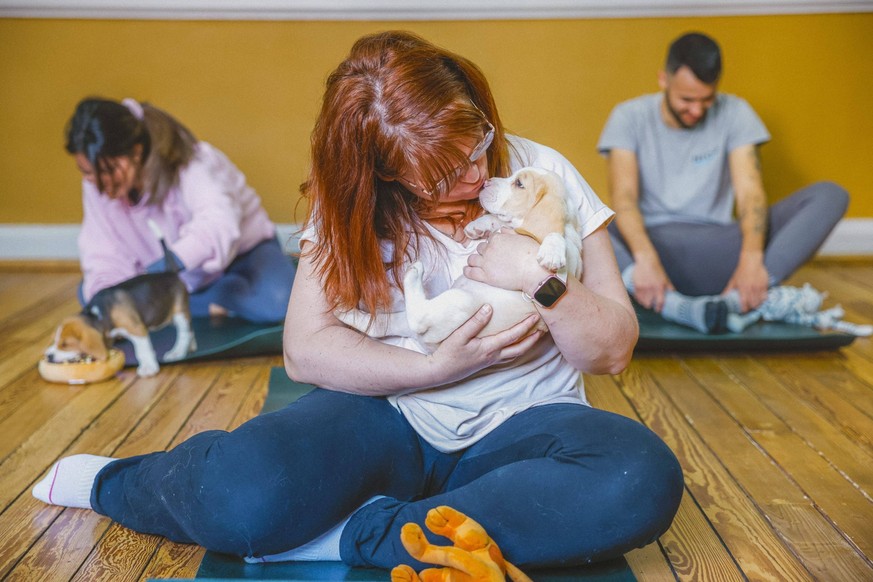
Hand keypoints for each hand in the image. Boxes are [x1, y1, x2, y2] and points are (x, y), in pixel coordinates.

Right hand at [427, 304, 543, 384]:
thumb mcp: (459, 335)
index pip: (513, 336)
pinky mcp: (485, 362)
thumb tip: (489, 308)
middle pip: (519, 349)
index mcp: (489, 348)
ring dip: (526, 345)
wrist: (440, 372)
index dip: (526, 326)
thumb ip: (475, 322)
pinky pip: (506, 356)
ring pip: (514, 354)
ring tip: (533, 335)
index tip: (535, 316)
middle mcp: (493, 356)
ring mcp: (490, 361)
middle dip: (533, 339)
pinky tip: (513, 344)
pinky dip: (514, 349)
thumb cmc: (448, 353)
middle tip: (542, 329)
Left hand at [463, 229, 544, 292]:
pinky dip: (467, 271)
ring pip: (472, 259)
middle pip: (480, 249)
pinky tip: (467, 270)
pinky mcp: (486, 276)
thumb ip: (510, 232)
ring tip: (476, 264)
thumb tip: (502, 230)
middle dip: (484, 252)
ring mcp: (486, 263)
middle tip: (489, 258)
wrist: (533, 271)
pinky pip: (470, 273)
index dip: (493, 244)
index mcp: (497, 238)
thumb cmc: (532, 254)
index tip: (496, 249)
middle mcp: (489, 249)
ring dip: (474, 261)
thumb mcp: (522, 237)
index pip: (490, 239)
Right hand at [632, 256, 673, 311]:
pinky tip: (640, 299)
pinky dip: (638, 299)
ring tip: (644, 302)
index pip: (660, 302)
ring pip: (642, 301)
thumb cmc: (657, 269)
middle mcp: (651, 288)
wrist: (646, 261)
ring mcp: (643, 287)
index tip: (658, 310)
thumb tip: (674, 293)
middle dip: (649, 306)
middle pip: (649, 303)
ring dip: (643, 303)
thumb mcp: (665, 278)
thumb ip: (669, 286)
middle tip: (650, 305)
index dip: (659, 308)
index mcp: (660, 287)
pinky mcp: (636, 285)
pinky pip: (636, 296)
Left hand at [722, 252, 768, 310]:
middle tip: (748, 308)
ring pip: (760, 302)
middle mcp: (751, 289)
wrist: (751, 261)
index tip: (742, 311)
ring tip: (754, 305)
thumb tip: (722, 297)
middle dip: (751, 308)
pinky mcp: (765, 285)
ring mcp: (759, 287)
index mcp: (742, 288)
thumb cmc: (741, 271)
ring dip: (757, 305)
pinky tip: (760, 299)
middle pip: (753, 304)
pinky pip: (765, 296)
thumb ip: (728, 290)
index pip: (744, 303)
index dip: (743, 310)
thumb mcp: (733, 280)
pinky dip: (763, 300)